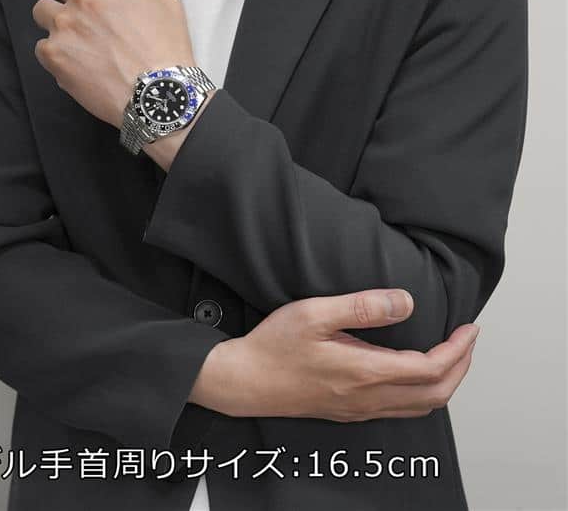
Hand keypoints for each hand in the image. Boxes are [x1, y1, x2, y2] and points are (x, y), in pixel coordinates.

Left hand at [32, 0, 195, 127]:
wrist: (158, 95)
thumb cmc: (168, 53)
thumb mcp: (167, 3)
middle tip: (88, 21)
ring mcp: (66, 23)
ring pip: (43, 10)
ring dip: (58, 23)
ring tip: (78, 44)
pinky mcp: (54, 52)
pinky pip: (42, 47)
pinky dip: (57, 56)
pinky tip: (79, 66)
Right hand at [190, 289, 478, 420]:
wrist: (244, 382)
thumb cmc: (274, 347)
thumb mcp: (314, 314)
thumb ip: (362, 307)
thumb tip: (405, 302)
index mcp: (364, 371)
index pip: (431, 368)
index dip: (458, 349)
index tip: (470, 328)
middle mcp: (367, 397)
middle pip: (436, 394)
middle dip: (461, 367)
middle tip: (468, 340)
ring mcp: (358, 409)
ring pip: (421, 407)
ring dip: (445, 382)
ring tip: (451, 356)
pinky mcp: (348, 412)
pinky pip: (400, 410)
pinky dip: (423, 393)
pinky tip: (414, 374)